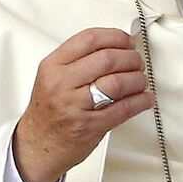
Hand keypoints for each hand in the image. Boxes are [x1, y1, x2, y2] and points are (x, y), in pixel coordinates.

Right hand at [13, 28, 153, 181]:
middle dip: (130, 58)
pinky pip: (123, 109)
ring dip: (137, 79)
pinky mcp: (90, 126)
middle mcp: (62, 84)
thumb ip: (79, 60)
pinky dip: (140, 101)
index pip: (89, 39)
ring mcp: (75, 106)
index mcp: (53, 66)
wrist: (37, 145)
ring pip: (117, 82)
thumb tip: (116, 45)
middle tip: (136, 62)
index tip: (127, 41)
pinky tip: (144, 98)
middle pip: (107, 59)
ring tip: (140, 80)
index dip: (115, 37)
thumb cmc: (48, 111)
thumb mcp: (52, 77)